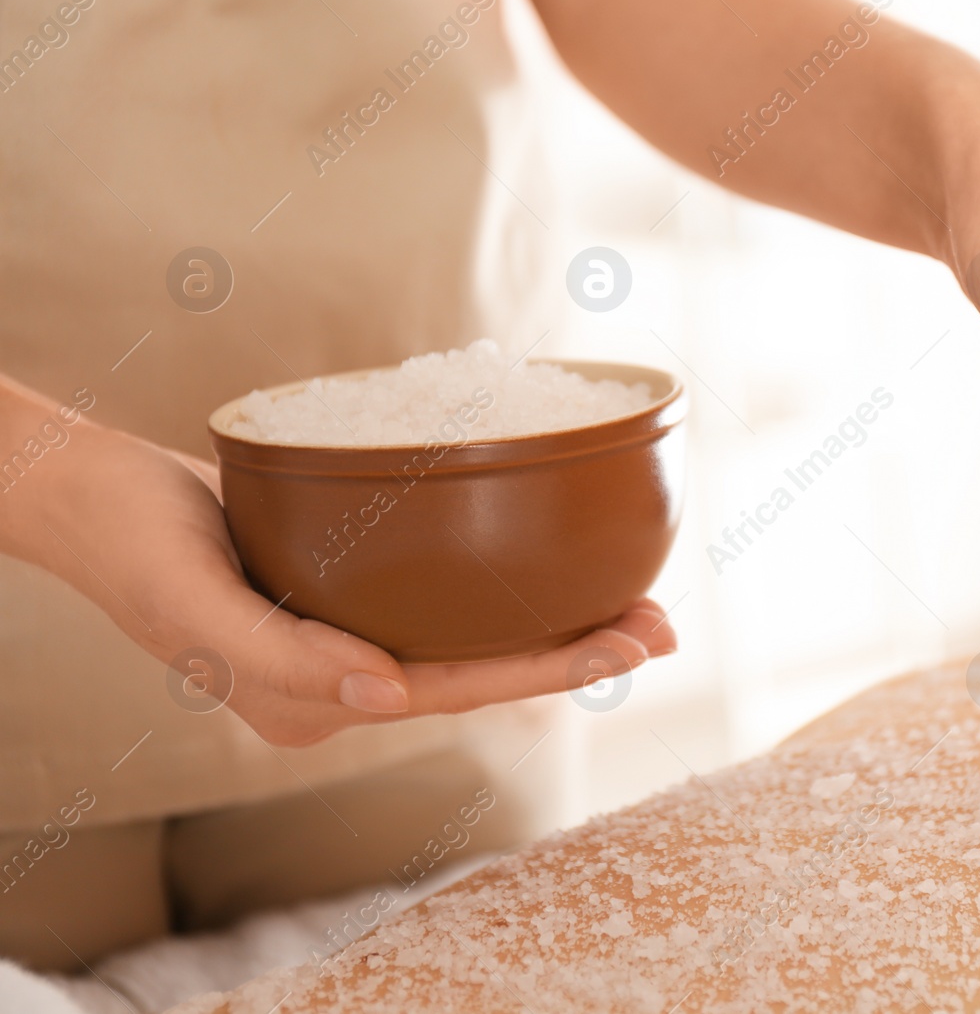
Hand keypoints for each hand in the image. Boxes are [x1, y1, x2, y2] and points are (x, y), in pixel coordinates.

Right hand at [28, 425, 675, 745]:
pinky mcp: (349, 588)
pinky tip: (551, 563)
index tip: (630, 644)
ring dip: (553, 619)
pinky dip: (504, 586)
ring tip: (636, 598)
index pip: (459, 687)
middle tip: (664, 624)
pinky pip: (442, 597)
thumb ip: (286, 661)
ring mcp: (350, 632)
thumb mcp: (196, 606)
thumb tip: (388, 693)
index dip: (551, 669)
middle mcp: (348, 676)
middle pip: (482, 666)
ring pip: (472, 634)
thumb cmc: (136, 549)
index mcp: (318, 700)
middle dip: (578, 651)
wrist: (95, 498)